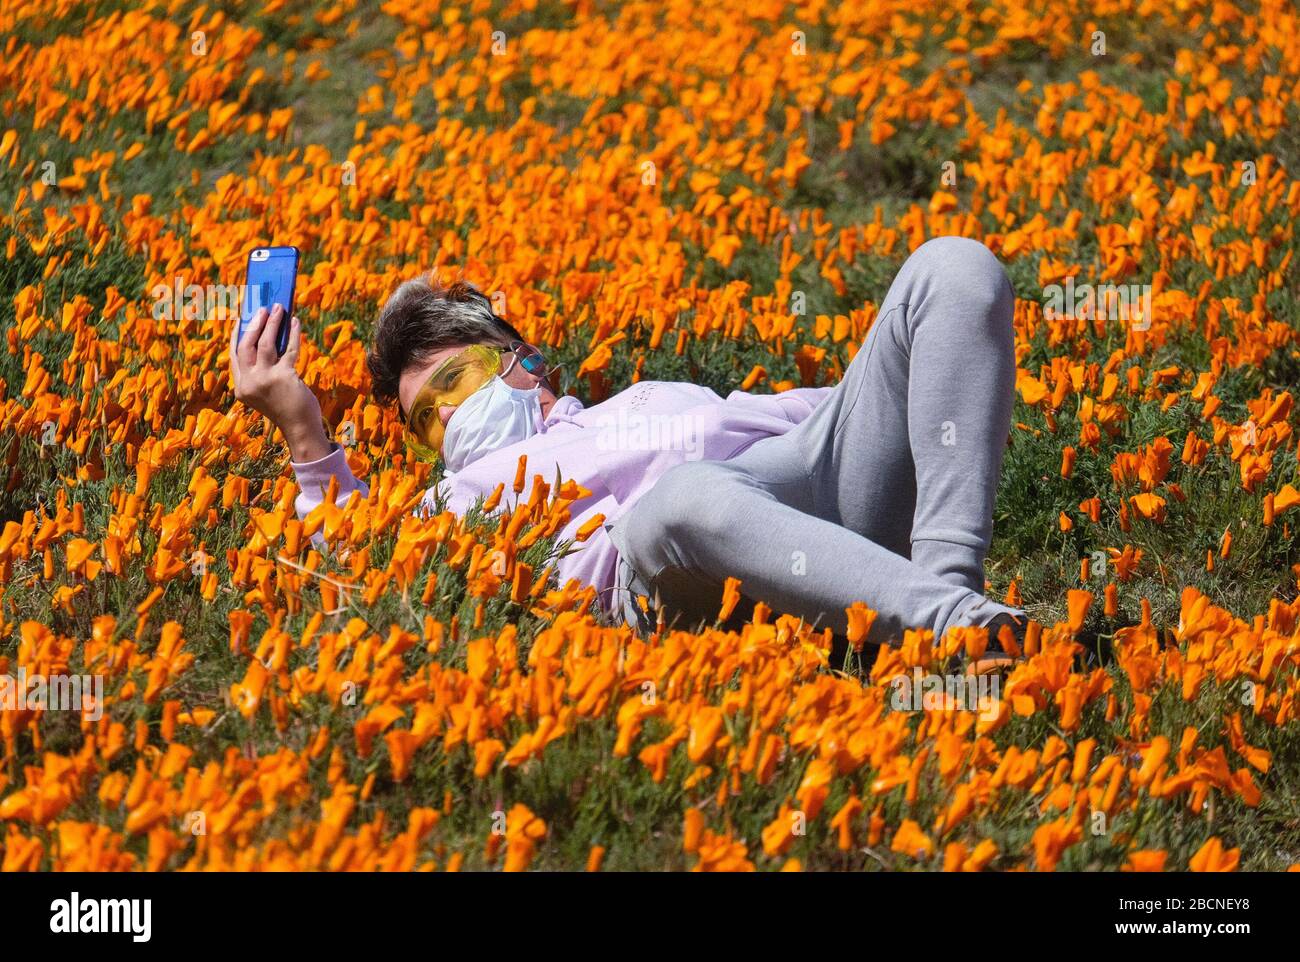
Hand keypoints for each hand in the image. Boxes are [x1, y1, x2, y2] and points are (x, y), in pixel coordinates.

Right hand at [230, 305, 333, 462]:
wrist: (300, 428)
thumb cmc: (286, 407)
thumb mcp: (266, 390)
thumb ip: (262, 369)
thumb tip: (270, 334)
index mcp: (241, 387)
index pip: (235, 355)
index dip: (238, 335)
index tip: (242, 319)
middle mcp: (249, 383)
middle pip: (246, 346)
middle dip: (254, 324)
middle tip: (263, 309)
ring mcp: (266, 380)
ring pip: (265, 343)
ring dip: (273, 323)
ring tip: (279, 308)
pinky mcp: (284, 377)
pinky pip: (289, 349)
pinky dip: (293, 333)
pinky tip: (295, 322)